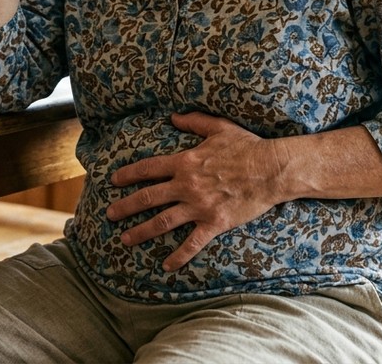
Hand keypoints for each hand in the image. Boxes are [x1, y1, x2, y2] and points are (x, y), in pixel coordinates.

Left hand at [107, 112, 284, 270]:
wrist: (271, 169)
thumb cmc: (247, 147)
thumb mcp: (218, 128)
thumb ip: (194, 121)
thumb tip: (173, 116)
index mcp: (185, 162)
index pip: (149, 169)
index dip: (129, 174)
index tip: (114, 181)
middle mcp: (187, 185)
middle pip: (148, 197)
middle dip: (126, 206)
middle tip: (109, 214)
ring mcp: (199, 206)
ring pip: (162, 222)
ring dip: (141, 231)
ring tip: (125, 239)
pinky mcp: (214, 223)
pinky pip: (192, 243)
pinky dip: (178, 256)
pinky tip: (166, 265)